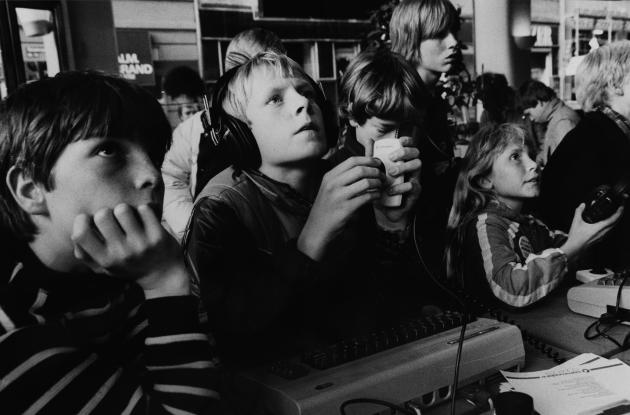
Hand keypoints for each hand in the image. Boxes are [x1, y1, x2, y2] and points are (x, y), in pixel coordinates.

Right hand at [71, 203, 189, 298]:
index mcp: (105, 260)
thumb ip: (86, 253)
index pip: (80, 235)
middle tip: (114, 220)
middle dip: (106, 212)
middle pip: (102, 215)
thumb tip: (75, 233)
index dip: (81, 221)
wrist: (163, 275)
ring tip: (129, 219)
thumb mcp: (104, 267)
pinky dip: (143, 210)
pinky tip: (144, 220)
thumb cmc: (129, 266)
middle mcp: (122, 253)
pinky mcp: (158, 236)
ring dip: (125, 209)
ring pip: (123, 209)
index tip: (89, 219)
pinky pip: (144, 209)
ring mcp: (141, 244)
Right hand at [298, 156, 383, 259]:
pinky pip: (367, 197)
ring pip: (366, 183)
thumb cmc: (326, 209)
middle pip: (361, 170)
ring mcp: (339, 196)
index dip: (368, 160)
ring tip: (380, 186)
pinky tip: (376, 197)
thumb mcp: (328, 189)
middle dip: (376, 172)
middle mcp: (333, 184)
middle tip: (382, 176)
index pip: (352, 161)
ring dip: (377, 184)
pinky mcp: (346, 208)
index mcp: (329, 177)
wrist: (317, 229)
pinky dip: (375, 196)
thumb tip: (363, 169)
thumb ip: (341, 178)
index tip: (377, 162)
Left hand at [370, 136, 421, 229]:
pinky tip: (390, 190)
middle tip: (392, 157)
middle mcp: (411, 168)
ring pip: (417, 165)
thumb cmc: (381, 188)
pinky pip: (412, 185)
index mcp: (403, 160)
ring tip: (391, 173)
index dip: (407, 141)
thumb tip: (369, 141)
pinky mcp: (415, 192)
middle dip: (404, 152)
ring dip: (404, 167)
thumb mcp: (375, 172)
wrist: (384, 209)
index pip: (410, 145)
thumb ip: (372, 157)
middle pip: (416, 153)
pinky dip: (400, 187)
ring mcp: (415, 178)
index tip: (399, 141)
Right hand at [561, 203, 623, 260]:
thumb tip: (582, 205)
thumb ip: (579, 212)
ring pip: (612, 228)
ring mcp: (602, 236)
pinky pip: (608, 231)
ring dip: (614, 221)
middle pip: (615, 223)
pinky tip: (605, 224)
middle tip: (619, 210)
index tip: (621, 207)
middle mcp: (603, 232)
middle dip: (618, 216)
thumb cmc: (576, 238)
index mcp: (600, 228)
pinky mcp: (600, 238)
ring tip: (613, 216)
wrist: (575, 248)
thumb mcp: (576, 222)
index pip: (613, 219)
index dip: (619, 212)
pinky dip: (610, 225)